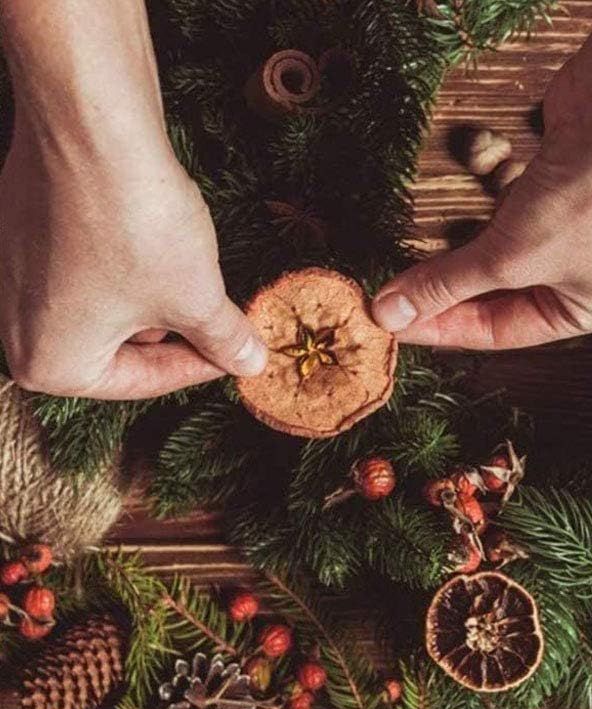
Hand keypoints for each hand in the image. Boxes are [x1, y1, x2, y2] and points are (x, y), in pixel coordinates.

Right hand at [0, 129, 266, 398]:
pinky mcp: (23, 231)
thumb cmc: (135, 226)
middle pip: (122, 347)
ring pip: (109, 306)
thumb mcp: (197, 299)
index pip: (142, 382)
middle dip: (178, 332)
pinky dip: (130, 264)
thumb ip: (223, 340)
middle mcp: (18, 326)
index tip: (237, 356)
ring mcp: (15, 275)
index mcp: (48, 364)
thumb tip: (250, 362)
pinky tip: (163, 244)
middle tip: (226, 323)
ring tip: (196, 277)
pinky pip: (89, 267)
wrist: (91, 124)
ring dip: (158, 297)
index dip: (199, 367)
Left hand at [371, 67, 591, 349]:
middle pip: (495, 297)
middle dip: (444, 296)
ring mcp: (566, 228)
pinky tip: (438, 223)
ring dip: (451, 259)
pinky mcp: (550, 186)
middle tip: (389, 298)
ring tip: (403, 266)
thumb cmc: (587, 201)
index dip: (441, 328)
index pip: (497, 332)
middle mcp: (577, 276)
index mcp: (581, 310)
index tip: (391, 323)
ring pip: (495, 256)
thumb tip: (390, 314)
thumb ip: (446, 284)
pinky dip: (470, 220)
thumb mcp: (507, 256)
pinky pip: (500, 216)